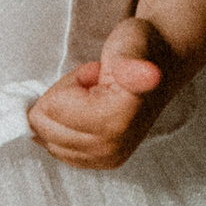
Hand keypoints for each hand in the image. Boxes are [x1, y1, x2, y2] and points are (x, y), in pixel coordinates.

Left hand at [26, 16, 172, 169]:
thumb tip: (149, 75)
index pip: (53, 107)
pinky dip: (66, 129)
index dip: (70, 82)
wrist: (160, 62)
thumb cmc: (137, 49)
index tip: (96, 75)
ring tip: (93, 98)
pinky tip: (89, 113)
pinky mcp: (103, 163)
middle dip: (62, 99)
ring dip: (63, 114)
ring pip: (49, 138)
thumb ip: (131, 63)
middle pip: (46, 125)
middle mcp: (113, 147)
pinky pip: (59, 150)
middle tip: (93, 87)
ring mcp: (108, 159)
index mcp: (118, 119)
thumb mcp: (130, 42)